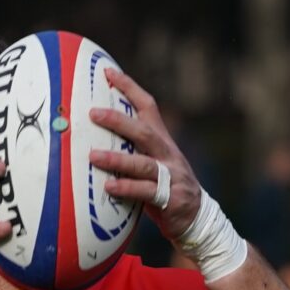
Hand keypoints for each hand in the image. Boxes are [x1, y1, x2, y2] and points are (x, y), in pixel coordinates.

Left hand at [88, 67, 202, 237]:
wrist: (196, 218)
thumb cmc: (165, 188)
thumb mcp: (152, 163)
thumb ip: (132, 150)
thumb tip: (94, 137)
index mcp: (163, 140)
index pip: (148, 106)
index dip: (129, 88)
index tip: (107, 72)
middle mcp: (168, 154)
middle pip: (144, 131)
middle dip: (119, 120)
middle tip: (93, 113)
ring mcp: (171, 175)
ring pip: (143, 163)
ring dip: (117, 159)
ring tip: (93, 156)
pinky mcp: (171, 198)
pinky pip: (146, 191)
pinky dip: (127, 187)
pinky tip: (109, 186)